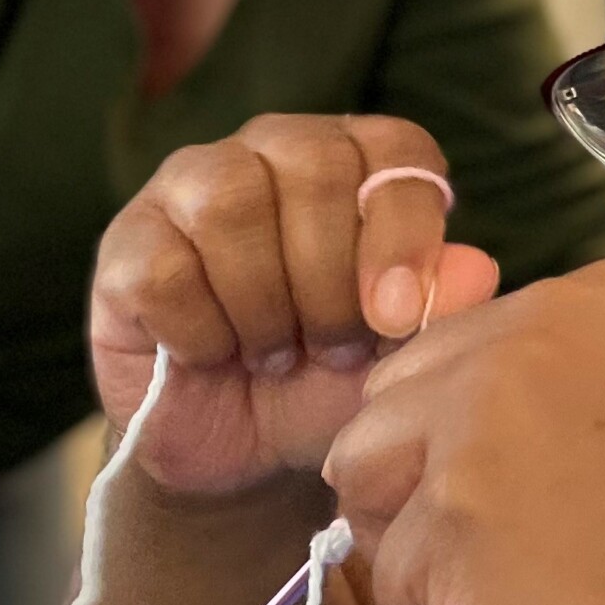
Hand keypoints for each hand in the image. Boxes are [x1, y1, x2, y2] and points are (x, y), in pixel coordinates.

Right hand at [90, 114, 498, 499]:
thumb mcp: (399, 359)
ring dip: (266, 303)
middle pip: (313, 166)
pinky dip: (202, 331)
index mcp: (354, 161)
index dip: (404, 229)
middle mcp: (271, 151)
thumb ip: (442, 310)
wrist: (240, 456)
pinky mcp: (126, 241)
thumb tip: (478, 271)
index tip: (399, 316)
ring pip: (230, 206)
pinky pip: (166, 269)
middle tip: (335, 349)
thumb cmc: (328, 385)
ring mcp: (188, 186)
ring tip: (276, 355)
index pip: (393, 149)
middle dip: (332, 278)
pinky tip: (214, 356)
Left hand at [324, 258, 604, 604]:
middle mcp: (522, 338)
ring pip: (371, 502)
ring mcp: (479, 433)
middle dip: (427, 500)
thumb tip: (431, 444)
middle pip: (382, 418)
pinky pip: (394, 594)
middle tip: (538, 569)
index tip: (571, 506)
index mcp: (589, 297)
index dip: (477, 451)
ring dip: (428, 567)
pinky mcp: (452, 536)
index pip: (444, 361)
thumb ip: (557, 399)